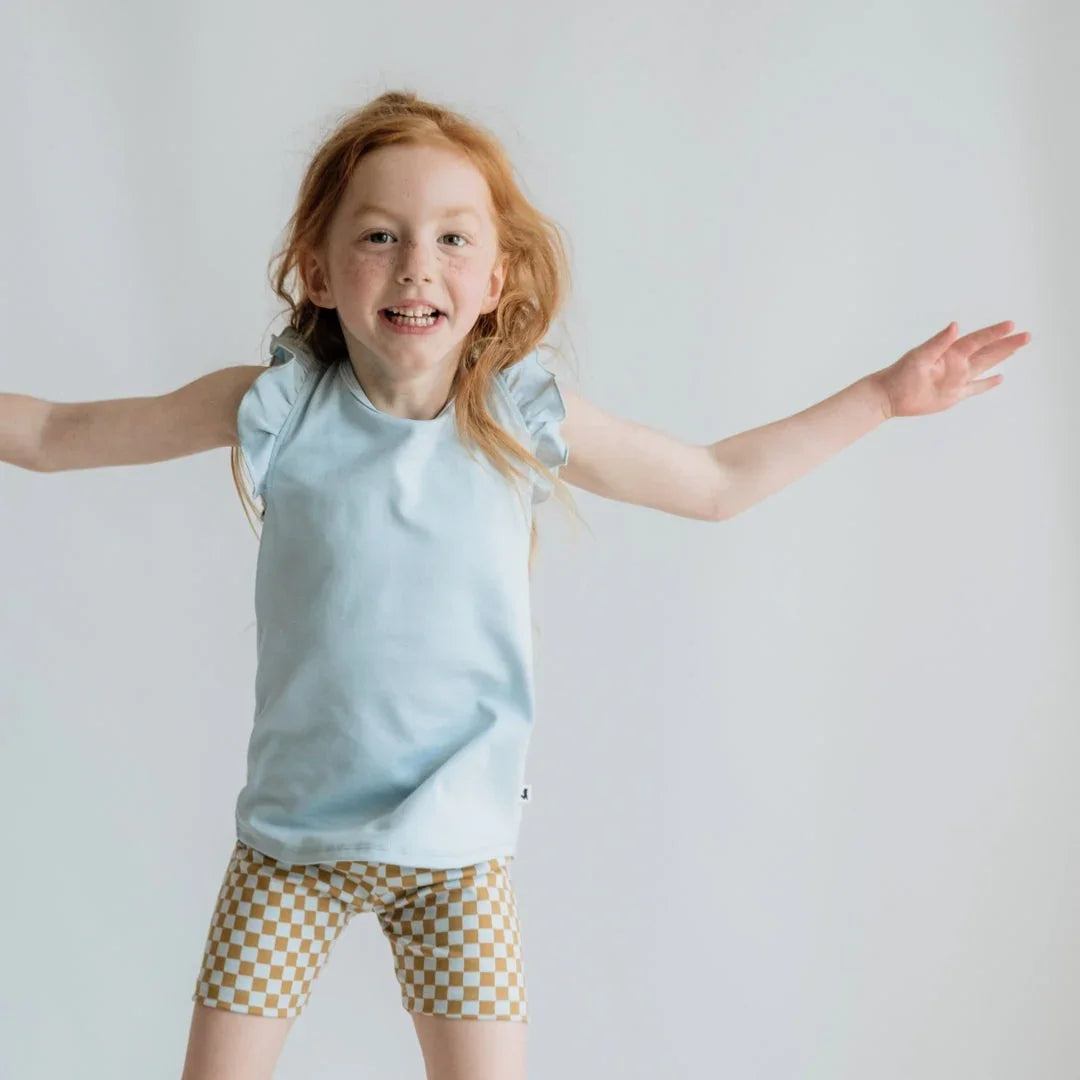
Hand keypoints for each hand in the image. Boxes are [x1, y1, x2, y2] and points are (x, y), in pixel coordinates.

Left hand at [871, 320, 1031, 419]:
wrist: (890, 396)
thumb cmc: (901, 373)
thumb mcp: (919, 356)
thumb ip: (938, 342)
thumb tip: (955, 326)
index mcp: (950, 352)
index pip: (978, 340)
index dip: (994, 333)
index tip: (1011, 325)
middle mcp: (957, 364)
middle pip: (988, 352)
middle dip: (1007, 344)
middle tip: (1026, 335)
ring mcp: (957, 379)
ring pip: (986, 366)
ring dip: (1002, 357)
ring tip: (1018, 347)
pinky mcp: (954, 395)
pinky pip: (975, 388)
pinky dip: (988, 383)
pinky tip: (1000, 377)